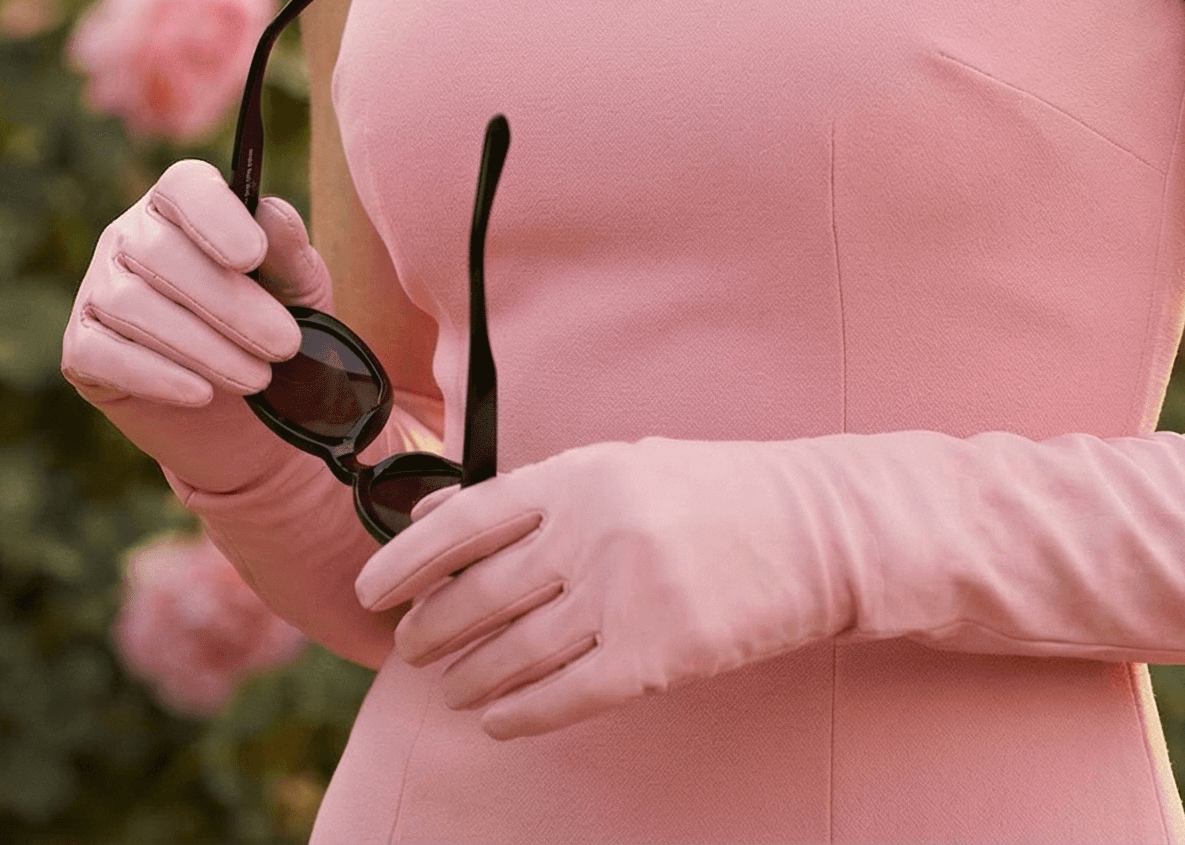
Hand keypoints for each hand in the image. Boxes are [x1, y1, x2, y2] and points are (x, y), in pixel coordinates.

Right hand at [62, 159, 330, 413]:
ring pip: (133, 305)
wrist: (246, 415)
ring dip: (201, 346)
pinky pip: (100, 353)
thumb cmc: (273, 329)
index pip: (185, 187)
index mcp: (185, 205)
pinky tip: (200, 393)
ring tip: (255, 378)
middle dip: (228, 303)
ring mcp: (99, 289)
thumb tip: (270, 213)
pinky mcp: (80, 348)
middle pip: (162, 252)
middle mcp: (131, 236)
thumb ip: (289, 251)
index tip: (253, 257)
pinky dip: (155, 375)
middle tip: (284, 345)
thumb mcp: (298, 290)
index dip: (215, 218)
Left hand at [353, 435, 855, 738]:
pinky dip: (519, 713)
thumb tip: (436, 519)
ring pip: (515, 651)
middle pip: (480, 595)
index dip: (408, 562)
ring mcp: (626, 593)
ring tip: (447, 687)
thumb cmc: (715, 494)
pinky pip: (565, 695)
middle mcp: (595, 530)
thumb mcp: (623, 465)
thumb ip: (533, 494)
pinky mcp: (658, 652)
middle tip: (409, 648)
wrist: (815, 528)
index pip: (468, 520)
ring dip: (468, 677)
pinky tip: (496, 720)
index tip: (369, 591)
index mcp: (582, 474)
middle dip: (432, 630)